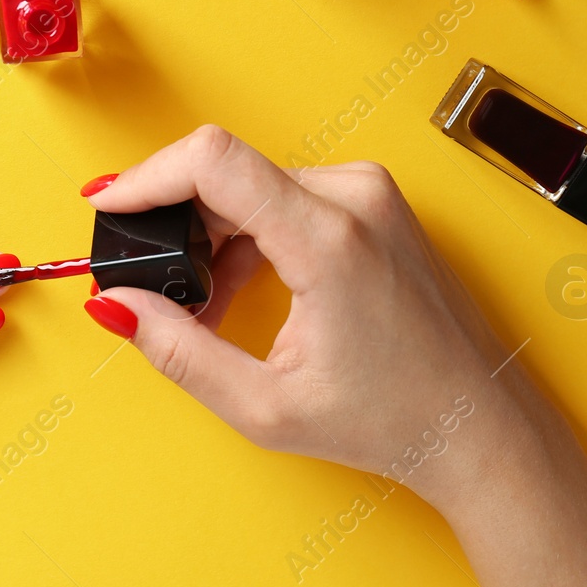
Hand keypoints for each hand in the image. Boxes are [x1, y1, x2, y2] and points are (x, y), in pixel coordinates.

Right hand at [82, 125, 513, 499]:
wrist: (478, 425)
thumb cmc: (394, 418)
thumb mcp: (265, 406)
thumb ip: (178, 351)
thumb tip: (117, 306)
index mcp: (329, 239)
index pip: (214, 160)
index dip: (146, 175)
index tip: (107, 203)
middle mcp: (355, 197)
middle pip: (226, 173)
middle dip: (175, 224)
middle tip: (157, 286)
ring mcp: (369, 194)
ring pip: (252, 185)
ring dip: (212, 237)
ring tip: (206, 305)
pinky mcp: (374, 202)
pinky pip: (284, 196)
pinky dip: (248, 236)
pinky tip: (241, 289)